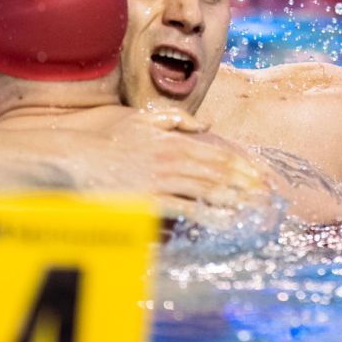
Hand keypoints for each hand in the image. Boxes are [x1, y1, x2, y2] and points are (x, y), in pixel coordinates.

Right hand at [32, 112, 269, 219]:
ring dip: (235, 201)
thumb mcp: (140, 118)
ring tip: (256, 211)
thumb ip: (174, 119)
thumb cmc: (104, 140)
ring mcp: (160, 180)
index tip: (264, 176)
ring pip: (208, 191)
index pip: (219, 153)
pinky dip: (207, 216)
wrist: (71, 158)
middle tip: (269, 197)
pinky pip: (184, 210)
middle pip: (220, 173)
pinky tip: (224, 223)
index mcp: (173, 141)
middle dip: (248, 186)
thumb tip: (205, 124)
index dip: (245, 165)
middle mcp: (172, 158)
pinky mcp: (148, 200)